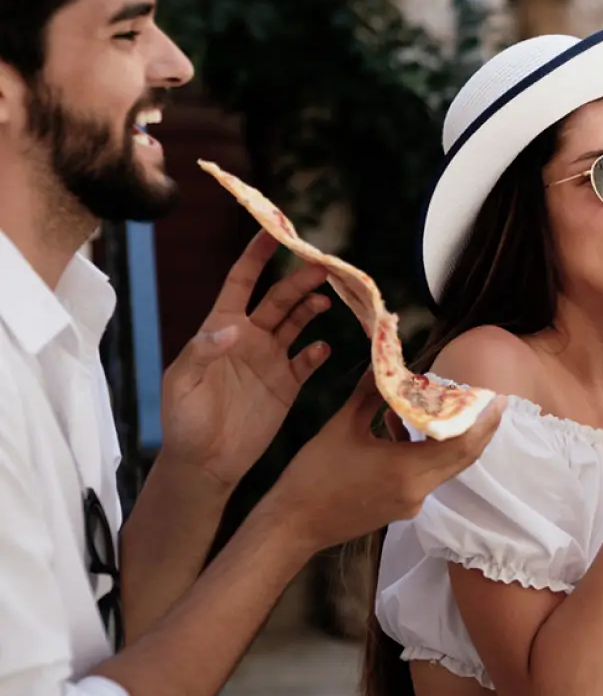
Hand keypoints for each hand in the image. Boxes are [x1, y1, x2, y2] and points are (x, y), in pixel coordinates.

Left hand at [158, 232, 333, 488]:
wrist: (204, 463)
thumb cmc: (184, 421)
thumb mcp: (182, 384)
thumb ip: (205, 351)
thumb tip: (235, 327)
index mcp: (220, 328)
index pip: (241, 283)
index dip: (256, 256)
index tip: (273, 232)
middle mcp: (249, 337)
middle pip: (279, 298)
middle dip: (299, 280)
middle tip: (322, 267)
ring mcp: (270, 360)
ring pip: (297, 322)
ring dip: (312, 307)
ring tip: (328, 299)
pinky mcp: (287, 385)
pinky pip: (307, 361)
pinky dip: (317, 351)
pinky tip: (323, 348)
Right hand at [267, 369, 506, 552]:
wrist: (293, 525)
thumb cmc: (314, 475)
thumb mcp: (342, 426)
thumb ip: (370, 394)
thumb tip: (385, 366)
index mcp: (407, 469)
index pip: (462, 444)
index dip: (483, 422)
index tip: (497, 398)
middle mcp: (418, 490)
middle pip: (462, 458)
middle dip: (479, 429)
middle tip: (490, 401)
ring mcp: (411, 503)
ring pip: (445, 466)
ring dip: (451, 438)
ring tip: (447, 406)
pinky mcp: (401, 509)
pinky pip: (426, 475)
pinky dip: (427, 451)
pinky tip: (404, 426)